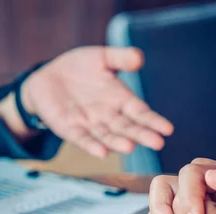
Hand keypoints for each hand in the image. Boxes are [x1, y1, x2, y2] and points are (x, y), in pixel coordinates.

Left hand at [21, 46, 173, 157]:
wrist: (47, 77)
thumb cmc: (79, 68)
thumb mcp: (101, 58)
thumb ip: (120, 58)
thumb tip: (139, 58)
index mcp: (120, 99)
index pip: (140, 112)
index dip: (153, 121)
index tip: (168, 129)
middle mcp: (108, 116)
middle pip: (127, 127)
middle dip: (141, 135)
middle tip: (157, 143)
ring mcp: (89, 124)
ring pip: (107, 136)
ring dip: (117, 143)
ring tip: (130, 147)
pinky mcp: (70, 129)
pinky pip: (82, 139)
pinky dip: (91, 146)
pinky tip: (101, 153)